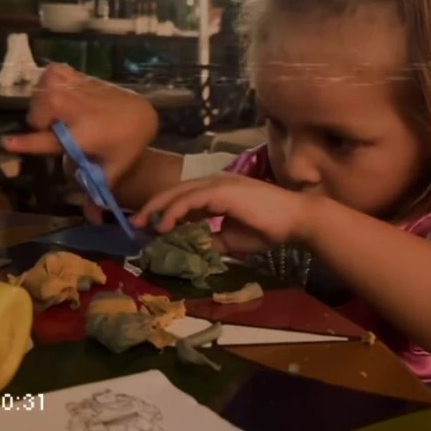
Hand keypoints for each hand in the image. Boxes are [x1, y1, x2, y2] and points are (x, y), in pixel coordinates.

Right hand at [3, 64, 157, 220]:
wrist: (141, 113)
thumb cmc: (126, 144)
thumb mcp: (112, 171)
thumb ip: (96, 193)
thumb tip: (90, 221)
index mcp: (83, 135)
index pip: (49, 140)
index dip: (26, 143)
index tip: (7, 143)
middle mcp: (76, 110)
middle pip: (39, 113)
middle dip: (39, 123)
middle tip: (53, 130)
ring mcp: (76, 88)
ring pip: (42, 91)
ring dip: (43, 104)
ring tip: (57, 114)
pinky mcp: (77, 75)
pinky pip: (51, 73)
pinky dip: (49, 83)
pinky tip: (59, 93)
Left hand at [133, 174, 312, 255]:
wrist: (296, 220)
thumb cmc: (270, 228)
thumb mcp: (234, 238)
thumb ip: (214, 239)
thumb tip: (195, 248)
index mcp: (218, 191)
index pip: (184, 196)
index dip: (164, 209)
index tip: (149, 226)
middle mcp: (215, 182)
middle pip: (175, 190)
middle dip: (153, 206)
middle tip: (135, 223)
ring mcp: (219, 184)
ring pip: (179, 192)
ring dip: (158, 208)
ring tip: (143, 225)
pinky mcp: (222, 191)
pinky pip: (191, 199)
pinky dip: (174, 211)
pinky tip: (164, 225)